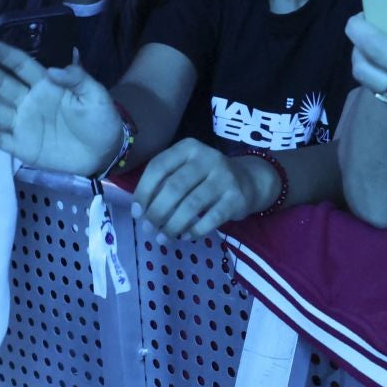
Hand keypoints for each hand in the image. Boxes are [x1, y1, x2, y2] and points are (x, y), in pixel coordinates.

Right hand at [0, 44, 122, 175]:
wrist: (104, 152)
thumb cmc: (99, 118)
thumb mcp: (95, 95)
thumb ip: (77, 79)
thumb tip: (53, 70)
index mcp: (44, 84)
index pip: (20, 65)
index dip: (4, 54)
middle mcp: (28, 100)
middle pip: (0, 84)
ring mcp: (22, 123)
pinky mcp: (22, 146)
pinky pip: (1, 141)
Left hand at [134, 139, 271, 238]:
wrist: (249, 181)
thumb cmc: (207, 177)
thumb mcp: (186, 169)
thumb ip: (164, 182)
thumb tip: (140, 211)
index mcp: (188, 148)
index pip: (159, 167)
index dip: (144, 191)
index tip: (137, 212)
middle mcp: (207, 158)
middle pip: (174, 188)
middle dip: (157, 212)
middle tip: (148, 229)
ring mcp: (224, 177)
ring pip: (191, 205)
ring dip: (173, 225)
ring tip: (162, 238)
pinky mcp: (236, 198)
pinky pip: (211, 219)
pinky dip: (194, 231)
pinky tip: (185, 236)